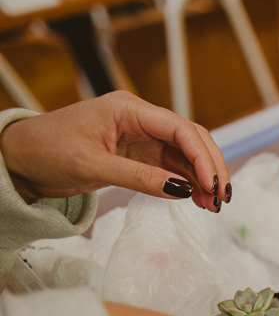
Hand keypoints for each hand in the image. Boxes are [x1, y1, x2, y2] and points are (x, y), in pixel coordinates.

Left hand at [0, 91, 229, 211]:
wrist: (20, 157)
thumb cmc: (47, 151)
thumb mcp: (92, 166)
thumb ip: (139, 178)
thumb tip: (183, 190)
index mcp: (128, 109)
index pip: (180, 128)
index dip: (202, 156)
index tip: (213, 185)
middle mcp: (140, 119)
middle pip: (190, 139)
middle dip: (210, 168)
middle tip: (222, 198)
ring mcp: (141, 136)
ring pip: (185, 155)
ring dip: (202, 179)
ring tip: (214, 206)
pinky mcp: (138, 154)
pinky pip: (172, 166)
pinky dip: (187, 183)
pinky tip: (198, 199)